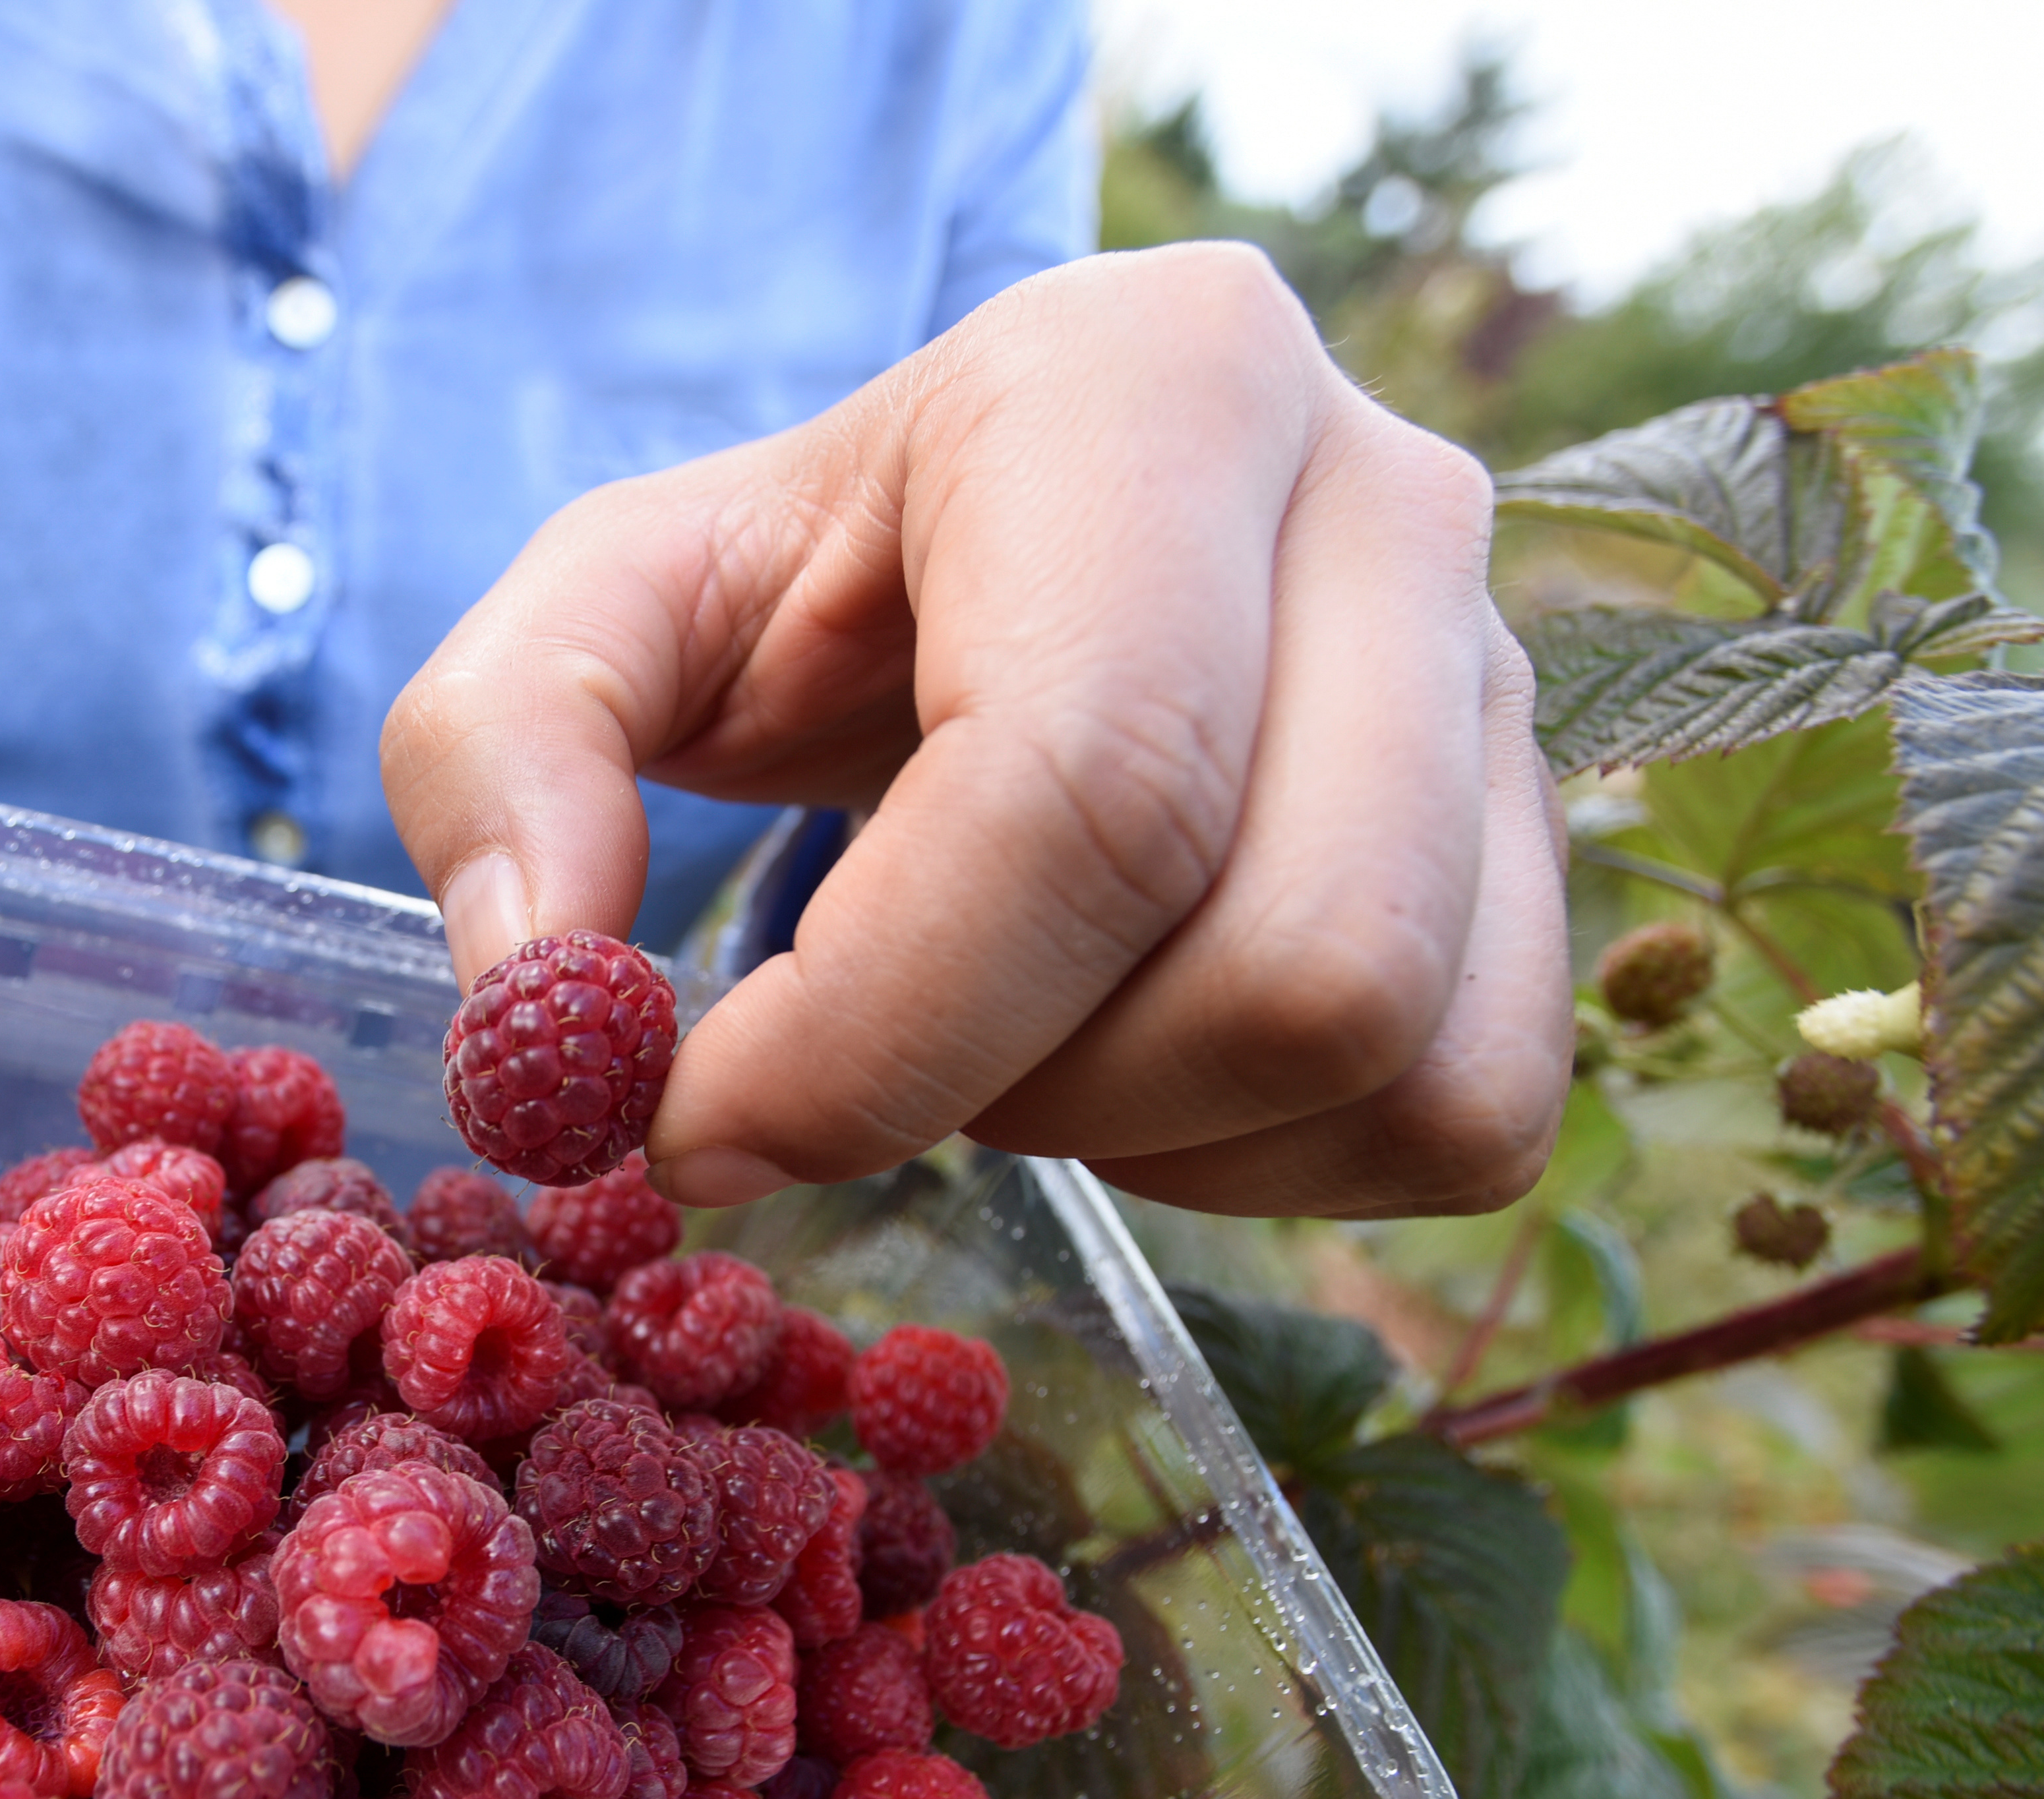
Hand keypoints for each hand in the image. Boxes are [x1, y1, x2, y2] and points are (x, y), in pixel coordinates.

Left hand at [382, 243, 1570, 1217]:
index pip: (1086, 789)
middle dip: (1014, 1088)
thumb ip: (495, 757)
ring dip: (1135, 1131)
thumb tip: (548, 998)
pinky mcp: (1548, 861)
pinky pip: (1460, 1116)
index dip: (873, 1032)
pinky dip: (1261, 1168)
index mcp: (1159, 385)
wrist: (987, 574)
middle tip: (849, 1062)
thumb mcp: (596, 616)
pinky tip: (1124, 1069)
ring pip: (1381, 1049)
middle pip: (1286, 957)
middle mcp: (1394, 505)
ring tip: (993, 1030)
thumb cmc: (799, 594)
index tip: (694, 1124)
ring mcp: (1507, 684)